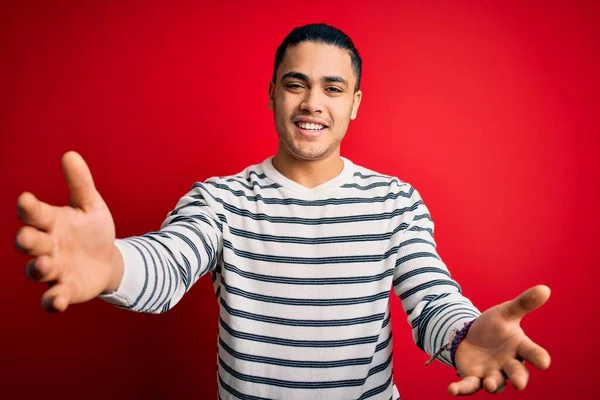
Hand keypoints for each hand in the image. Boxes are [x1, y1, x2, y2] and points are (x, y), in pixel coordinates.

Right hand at [15, 151, 122, 311]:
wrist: (107, 260)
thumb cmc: (92, 229)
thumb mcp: (90, 205)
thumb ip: (80, 183)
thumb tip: (70, 154)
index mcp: (51, 222)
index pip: (35, 213)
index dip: (29, 208)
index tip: (26, 199)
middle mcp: (46, 246)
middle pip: (30, 243)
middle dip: (27, 241)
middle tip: (27, 238)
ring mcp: (54, 269)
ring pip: (38, 270)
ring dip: (39, 268)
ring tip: (44, 263)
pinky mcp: (65, 290)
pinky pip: (53, 298)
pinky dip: (53, 300)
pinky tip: (57, 301)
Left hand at [448, 285, 550, 394]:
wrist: (472, 336)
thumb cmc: (495, 326)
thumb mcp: (506, 312)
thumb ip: (523, 303)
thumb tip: (545, 288)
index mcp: (518, 347)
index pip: (532, 352)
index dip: (538, 357)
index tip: (544, 362)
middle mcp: (508, 364)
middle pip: (515, 373)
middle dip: (518, 377)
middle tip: (519, 383)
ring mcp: (491, 373)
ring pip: (495, 383)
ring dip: (492, 385)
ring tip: (490, 384)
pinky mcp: (473, 378)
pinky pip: (468, 386)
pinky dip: (460, 389)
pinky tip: (451, 390)